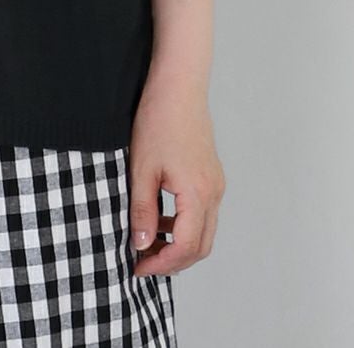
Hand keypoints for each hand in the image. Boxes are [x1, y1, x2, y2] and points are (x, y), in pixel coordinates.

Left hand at [127, 80, 225, 277]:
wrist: (178, 88)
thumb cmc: (158, 122)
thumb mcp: (142, 169)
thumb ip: (143, 210)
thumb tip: (142, 244)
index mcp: (197, 194)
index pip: (186, 247)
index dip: (162, 263)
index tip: (137, 266)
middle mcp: (213, 193)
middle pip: (200, 246)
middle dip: (173, 261)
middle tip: (143, 261)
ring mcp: (216, 184)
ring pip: (204, 231)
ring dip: (179, 243)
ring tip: (148, 240)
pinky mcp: (212, 176)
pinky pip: (203, 213)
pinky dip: (184, 224)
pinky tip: (160, 216)